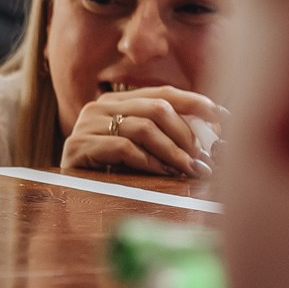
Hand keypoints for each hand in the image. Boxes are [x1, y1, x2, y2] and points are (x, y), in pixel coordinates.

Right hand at [62, 86, 222, 179]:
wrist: (65, 194)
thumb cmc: (107, 173)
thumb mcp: (138, 148)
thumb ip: (163, 135)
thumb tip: (210, 135)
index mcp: (116, 101)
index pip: (163, 93)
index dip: (195, 102)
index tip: (223, 116)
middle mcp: (99, 106)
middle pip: (156, 108)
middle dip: (186, 134)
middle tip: (204, 156)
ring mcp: (86, 126)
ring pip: (143, 128)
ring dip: (172, 151)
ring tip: (188, 169)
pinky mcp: (78, 146)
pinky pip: (123, 148)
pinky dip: (148, 162)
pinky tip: (161, 174)